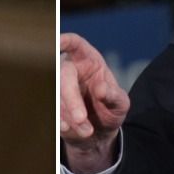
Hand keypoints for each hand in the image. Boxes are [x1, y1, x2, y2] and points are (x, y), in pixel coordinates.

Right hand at [61, 33, 130, 173]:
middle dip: (70, 97)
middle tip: (81, 118)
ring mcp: (59, 88)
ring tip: (87, 130)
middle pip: (63, 74)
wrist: (101, 133)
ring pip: (56, 95)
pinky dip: (61, 122)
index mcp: (89, 61)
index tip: (58, 42)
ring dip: (69, 115)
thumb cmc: (111, 109)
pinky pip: (52, 110)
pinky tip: (70, 130)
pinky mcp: (54, 105)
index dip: (65, 41)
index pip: (75, 44)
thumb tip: (101, 90)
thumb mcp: (121, 104)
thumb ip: (114, 95)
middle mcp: (71, 70)